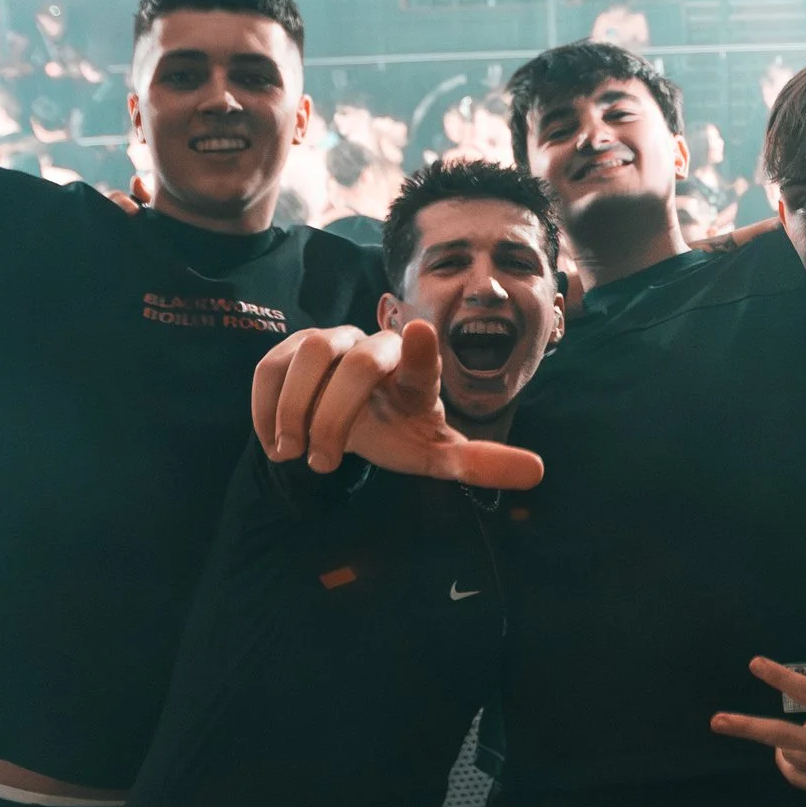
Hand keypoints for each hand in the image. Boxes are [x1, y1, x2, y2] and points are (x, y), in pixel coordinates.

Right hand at [252, 319, 542, 490]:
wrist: (353, 417)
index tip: (420, 334)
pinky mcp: (289, 350)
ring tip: (295, 454)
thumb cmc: (400, 431)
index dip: (419, 348)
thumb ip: (479, 462)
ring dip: (297, 411)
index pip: (421, 357)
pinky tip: (275, 443)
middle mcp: (373, 347)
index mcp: (415, 372)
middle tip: (325, 461)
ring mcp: (329, 342)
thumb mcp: (434, 453)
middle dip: (337, 415)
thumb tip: (538, 472)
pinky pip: (270, 369)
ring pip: (308, 358)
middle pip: (357, 364)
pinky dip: (266, 409)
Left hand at [712, 658, 805, 803]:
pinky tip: (786, 757)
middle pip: (779, 734)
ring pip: (786, 755)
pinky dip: (788, 764)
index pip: (805, 691)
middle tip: (718, 721)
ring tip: (781, 739)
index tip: (755, 664)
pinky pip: (797, 776)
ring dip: (779, 744)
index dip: (778, 676)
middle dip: (746, 726)